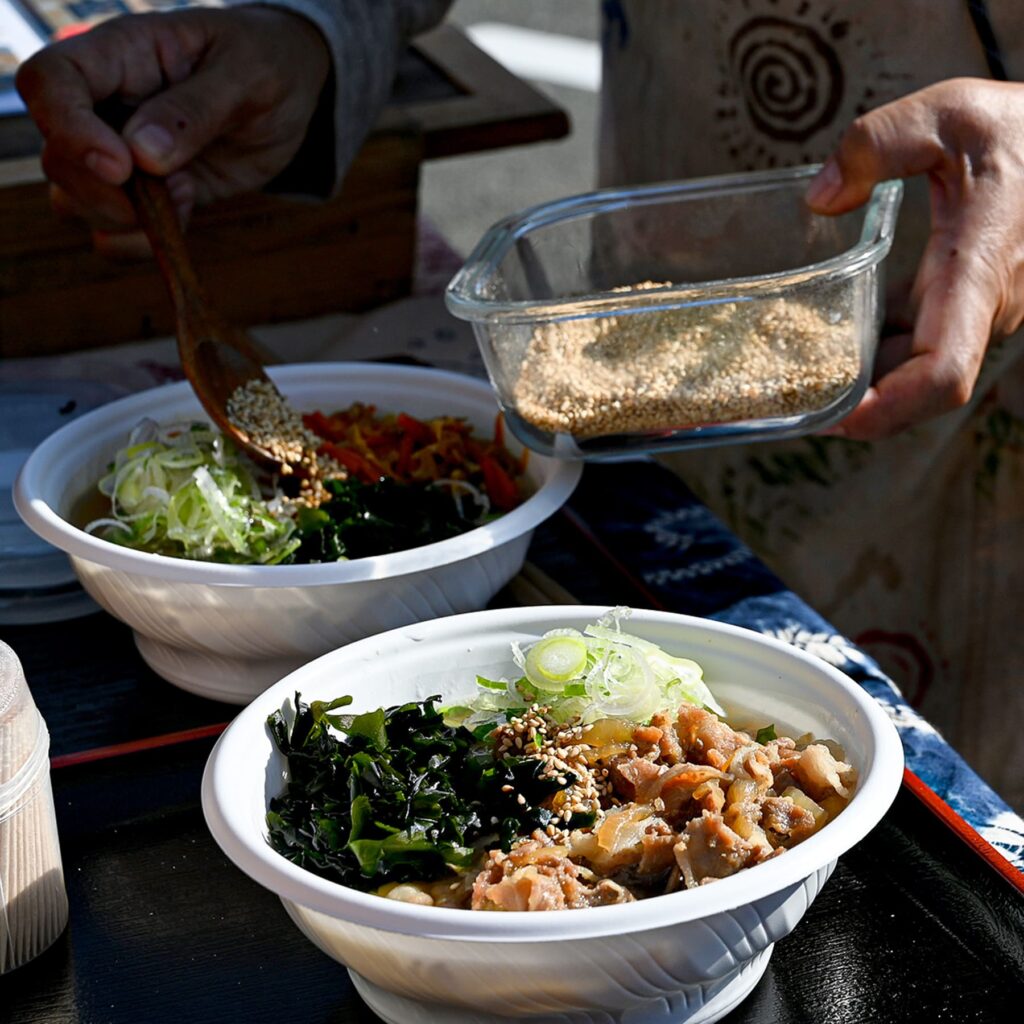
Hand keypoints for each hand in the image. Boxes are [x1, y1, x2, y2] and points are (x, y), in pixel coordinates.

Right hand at [16, 7, 329, 257]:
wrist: (290, 98)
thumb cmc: (266, 64)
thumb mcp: (247, 75)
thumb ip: (194, 110)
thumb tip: (141, 156)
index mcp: (119, 55)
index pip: (49, 83)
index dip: (69, 130)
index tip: (120, 167)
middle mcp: (105, 106)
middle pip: (57, 158)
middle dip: (102, 192)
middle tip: (170, 190)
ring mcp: (119, 156)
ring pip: (74, 203)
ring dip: (125, 220)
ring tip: (186, 193)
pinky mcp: (145, 197)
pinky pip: (113, 235)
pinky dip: (143, 242)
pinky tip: (185, 210)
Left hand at [806, 78, 1023, 439]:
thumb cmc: (1023, 127)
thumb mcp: (947, 113)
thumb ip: (879, 144)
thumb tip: (820, 198)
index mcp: (978, 272)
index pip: (943, 371)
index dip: (891, 409)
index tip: (837, 419)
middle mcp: (981, 306)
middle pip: (917, 386)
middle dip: (859, 407)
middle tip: (787, 405)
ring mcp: (978, 309)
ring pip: (916, 368)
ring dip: (864, 381)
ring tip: (794, 380)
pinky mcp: (968, 302)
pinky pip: (921, 341)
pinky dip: (878, 350)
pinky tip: (832, 341)